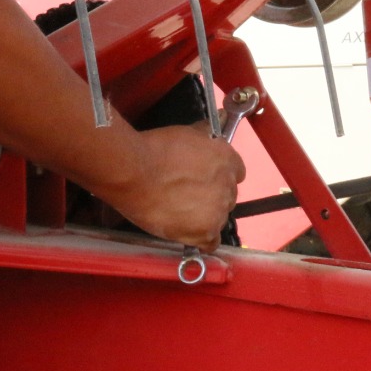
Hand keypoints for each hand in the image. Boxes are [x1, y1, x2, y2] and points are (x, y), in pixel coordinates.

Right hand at [103, 123, 245, 252]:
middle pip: (227, 195)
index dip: (219, 175)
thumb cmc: (154, 149)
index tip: (205, 177)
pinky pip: (211, 242)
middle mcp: (228, 186)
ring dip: (204, 215)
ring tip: (179, 211)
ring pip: (219, 218)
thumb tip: (214, 128)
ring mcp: (218, 211)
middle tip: (187, 193)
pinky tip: (188, 231)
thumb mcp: (186, 133)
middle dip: (211, 194)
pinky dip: (201, 239)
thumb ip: (205, 135)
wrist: (133, 171)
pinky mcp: (204, 232)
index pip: (237, 172)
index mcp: (227, 160)